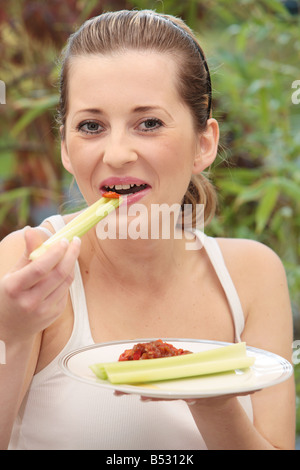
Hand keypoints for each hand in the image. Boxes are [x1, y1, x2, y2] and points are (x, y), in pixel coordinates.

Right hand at [0, 227, 80, 342]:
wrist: (7, 329)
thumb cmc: (8, 295)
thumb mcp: (11, 274)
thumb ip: (26, 254)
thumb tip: (31, 230)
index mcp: (14, 288)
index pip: (40, 268)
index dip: (55, 252)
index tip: (64, 239)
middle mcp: (29, 301)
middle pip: (58, 274)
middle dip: (71, 254)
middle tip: (76, 241)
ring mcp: (43, 311)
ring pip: (65, 282)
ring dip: (71, 264)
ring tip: (70, 252)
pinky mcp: (53, 314)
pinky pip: (66, 291)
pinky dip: (66, 278)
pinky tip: (63, 270)